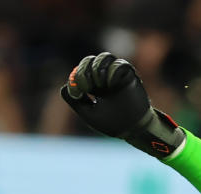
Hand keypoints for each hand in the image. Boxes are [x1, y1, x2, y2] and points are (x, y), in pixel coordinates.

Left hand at [60, 53, 184, 156]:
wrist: (133, 129)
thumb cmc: (112, 123)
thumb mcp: (88, 114)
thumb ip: (75, 101)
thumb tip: (68, 85)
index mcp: (94, 86)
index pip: (81, 70)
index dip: (76, 77)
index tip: (78, 93)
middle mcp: (105, 78)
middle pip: (90, 60)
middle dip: (84, 70)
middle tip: (86, 86)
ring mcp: (118, 75)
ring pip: (105, 57)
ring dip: (97, 67)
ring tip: (99, 83)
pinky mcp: (130, 76)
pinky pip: (120, 64)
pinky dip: (111, 71)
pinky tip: (109, 84)